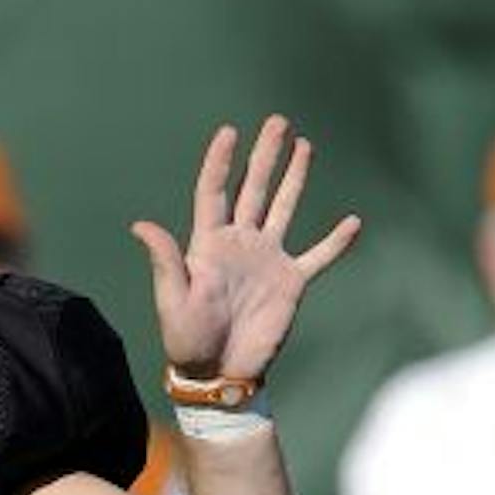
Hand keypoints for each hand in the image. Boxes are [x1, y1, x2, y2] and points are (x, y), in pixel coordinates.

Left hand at [131, 117, 360, 381]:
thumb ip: (166, 260)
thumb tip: (140, 225)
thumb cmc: (187, 339)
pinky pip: (318, 256)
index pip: (214, 192)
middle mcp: (240, 244)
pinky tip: (353, 222)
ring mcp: (268, 260)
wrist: (218, 373)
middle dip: (265, 155)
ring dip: (294, 178)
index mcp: (208, 244)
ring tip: (304, 145)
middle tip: (278, 122)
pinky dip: (336, 242)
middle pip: (254, 189)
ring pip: (284, 209)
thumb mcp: (173, 299)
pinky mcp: (291, 282)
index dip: (220, 162)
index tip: (229, 131)